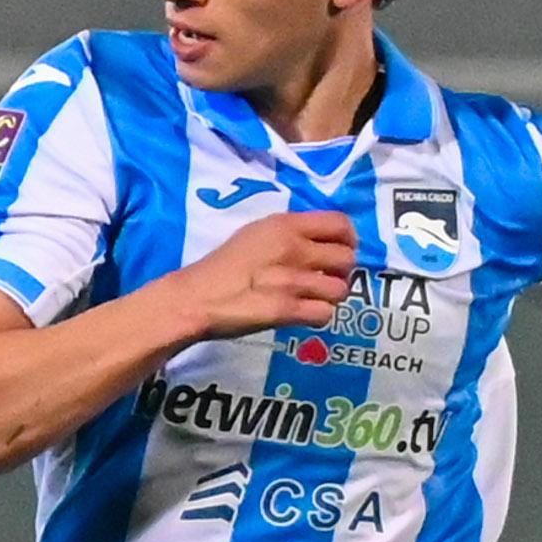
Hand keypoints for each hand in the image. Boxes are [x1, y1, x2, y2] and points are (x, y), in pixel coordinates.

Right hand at [170, 208, 356, 341]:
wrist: (193, 299)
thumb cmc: (221, 266)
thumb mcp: (254, 234)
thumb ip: (288, 234)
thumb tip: (319, 241)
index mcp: (285, 226)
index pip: (341, 224)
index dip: (348, 239)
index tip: (338, 251)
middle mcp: (294, 249)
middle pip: (346, 259)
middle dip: (340, 272)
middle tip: (324, 279)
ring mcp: (292, 281)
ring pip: (340, 289)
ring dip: (329, 297)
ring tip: (312, 299)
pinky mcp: (286, 310)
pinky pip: (325, 314)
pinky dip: (318, 316)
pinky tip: (303, 315)